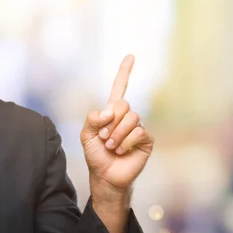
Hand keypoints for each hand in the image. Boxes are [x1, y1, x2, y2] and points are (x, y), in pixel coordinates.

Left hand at [80, 55, 153, 197]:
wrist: (105, 176)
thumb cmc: (96, 155)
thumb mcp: (86, 135)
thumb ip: (92, 118)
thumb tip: (110, 110)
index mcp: (112, 112)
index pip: (119, 88)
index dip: (124, 72)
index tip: (130, 56)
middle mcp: (126, 117)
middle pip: (123, 105)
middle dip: (110, 122)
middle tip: (103, 137)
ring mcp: (138, 128)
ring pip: (131, 118)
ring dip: (116, 134)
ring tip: (111, 146)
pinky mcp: (146, 140)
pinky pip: (138, 131)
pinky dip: (125, 142)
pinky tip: (121, 151)